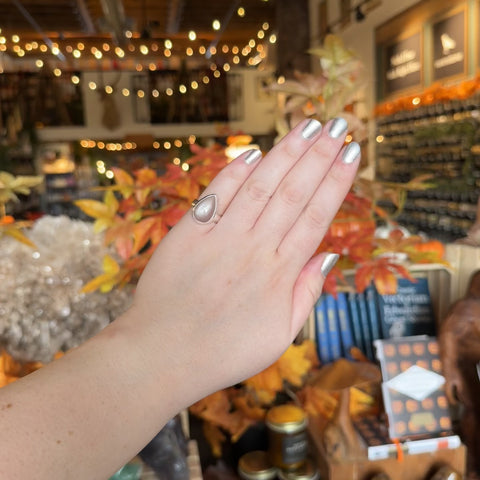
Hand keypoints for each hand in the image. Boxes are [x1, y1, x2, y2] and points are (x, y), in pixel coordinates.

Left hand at [131, 118, 359, 403]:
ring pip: (260, 186)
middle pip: (293, 192)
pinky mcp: (188, 233)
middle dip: (319, 155)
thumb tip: (328, 255)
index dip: (336, 182)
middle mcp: (254, 248)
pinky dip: (233, 172)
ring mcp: (220, 238)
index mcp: (279, 273)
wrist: (164, 355)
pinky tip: (252, 152)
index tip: (352, 154)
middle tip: (338, 124)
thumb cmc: (225, 351)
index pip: (316, 216)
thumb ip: (305, 293)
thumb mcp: (279, 336)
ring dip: (285, 154)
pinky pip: (215, 196)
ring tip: (307, 126)